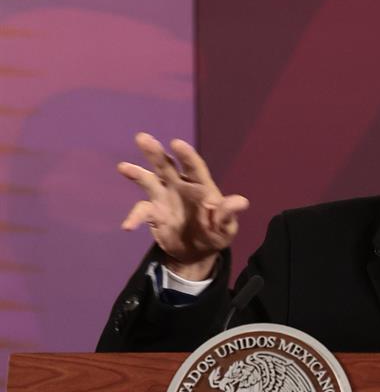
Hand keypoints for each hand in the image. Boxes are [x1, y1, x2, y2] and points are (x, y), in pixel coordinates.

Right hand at [118, 132, 248, 279]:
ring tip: (124, 167)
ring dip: (137, 173)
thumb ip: (228, 215)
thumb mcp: (226, 228)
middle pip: (167, 166)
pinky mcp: (153, 213)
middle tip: (142, 138)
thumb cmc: (215, 234)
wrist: (197, 253)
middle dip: (155, 153)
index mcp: (200, 186)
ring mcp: (164, 198)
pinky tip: (128, 226)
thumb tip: (242, 202)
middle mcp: (180, 186)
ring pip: (149, 180)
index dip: (186, 155)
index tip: (177, 144)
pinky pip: (141, 211)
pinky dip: (134, 217)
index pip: (194, 167)